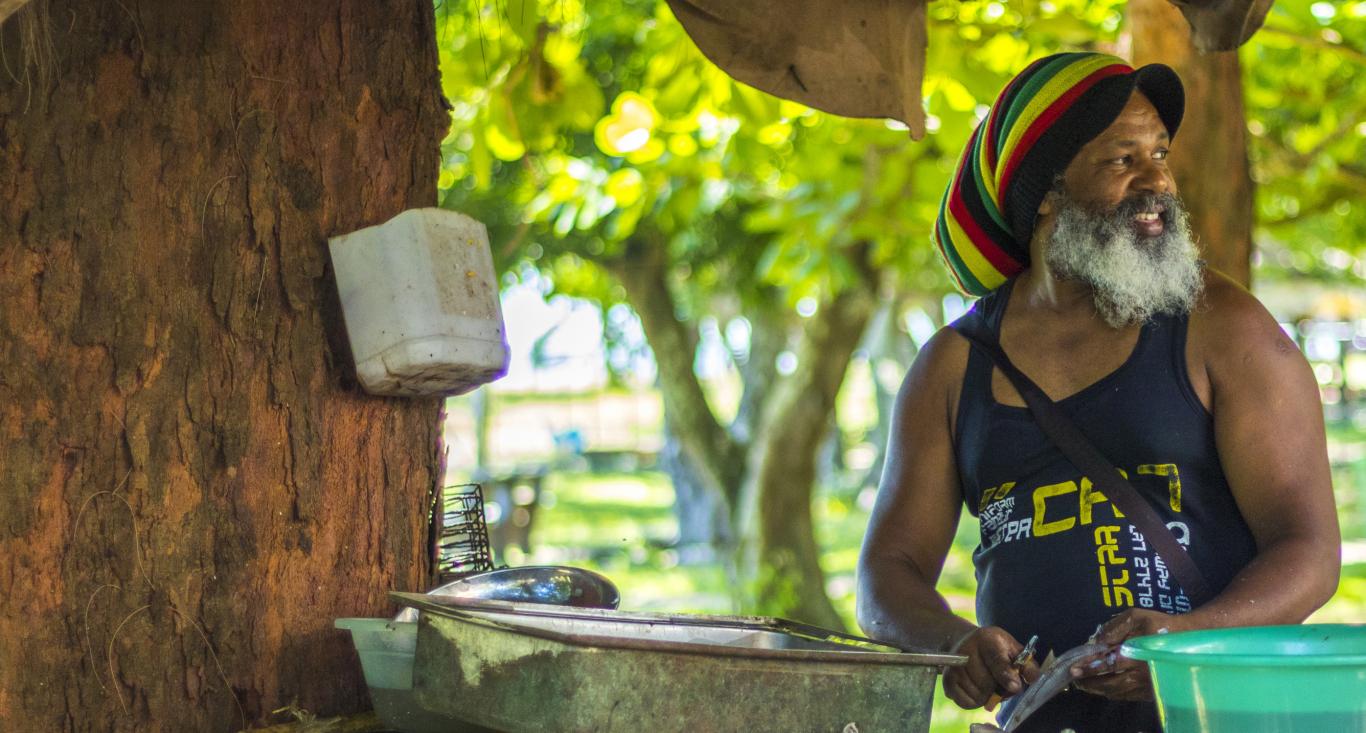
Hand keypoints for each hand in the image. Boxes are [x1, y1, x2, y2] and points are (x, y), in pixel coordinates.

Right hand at [944, 626, 1039, 709]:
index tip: (1014, 686)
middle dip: (999, 688)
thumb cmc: (993, 647)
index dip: (1005, 675)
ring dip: (987, 695)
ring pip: (978, 696)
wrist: (962, 641)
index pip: (996, 659)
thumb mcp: (1012, 648)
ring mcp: (954, 666)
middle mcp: (966, 650)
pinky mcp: (947, 680)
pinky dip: (975, 701)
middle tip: (999, 680)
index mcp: (987, 639)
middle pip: (988, 684)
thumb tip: (1032, 678)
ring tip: (986, 682)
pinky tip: (975, 687)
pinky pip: (967, 703)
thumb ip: (1026, 663)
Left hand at [1070, 609, 1188, 700]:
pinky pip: (1129, 696)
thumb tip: (1097, 640)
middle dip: (1090, 682)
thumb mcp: (1137, 617)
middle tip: (1076, 679)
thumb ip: (1116, 627)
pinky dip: (1115, 693)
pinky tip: (1106, 688)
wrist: (1189, 639)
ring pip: (1118, 692)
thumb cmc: (1160, 625)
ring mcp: (1148, 685)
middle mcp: (1142, 674)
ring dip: (1100, 689)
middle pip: (1110, 683)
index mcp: (1137, 655)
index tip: (1074, 669)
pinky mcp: (1153, 691)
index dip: (1089, 667)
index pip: (1107, 664)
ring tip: (1086, 685)